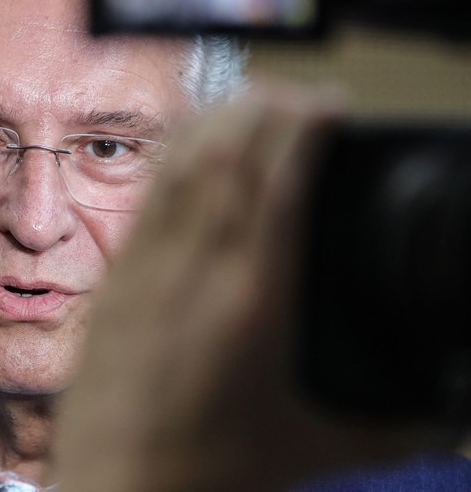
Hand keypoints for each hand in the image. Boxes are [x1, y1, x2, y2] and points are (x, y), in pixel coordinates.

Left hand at [57, 81, 440, 491]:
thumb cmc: (208, 474)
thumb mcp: (315, 447)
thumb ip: (393, 426)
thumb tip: (450, 414)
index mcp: (251, 297)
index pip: (277, 175)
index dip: (305, 121)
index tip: (332, 104)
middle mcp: (192, 268)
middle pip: (225, 149)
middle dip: (266, 104)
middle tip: (302, 98)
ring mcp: (144, 269)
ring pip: (178, 162)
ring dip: (218, 120)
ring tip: (254, 107)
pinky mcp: (114, 281)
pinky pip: (146, 196)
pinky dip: (176, 157)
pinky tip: (193, 152)